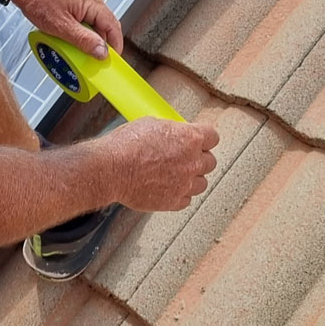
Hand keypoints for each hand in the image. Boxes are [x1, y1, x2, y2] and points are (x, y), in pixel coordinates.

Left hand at [7, 0, 122, 57]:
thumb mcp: (61, 26)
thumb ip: (84, 40)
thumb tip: (102, 51)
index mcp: (92, 1)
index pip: (113, 26)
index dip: (115, 45)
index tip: (113, 59)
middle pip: (104, 24)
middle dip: (100, 42)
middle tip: (92, 57)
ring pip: (93, 22)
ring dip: (88, 36)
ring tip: (76, 47)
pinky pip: (84, 17)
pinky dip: (80, 29)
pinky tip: (69, 35)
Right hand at [102, 118, 218, 211]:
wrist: (112, 169)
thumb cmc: (127, 145)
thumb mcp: (151, 124)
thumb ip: (171, 131)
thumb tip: (175, 134)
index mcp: (189, 139)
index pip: (213, 136)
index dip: (205, 137)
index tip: (200, 139)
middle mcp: (192, 162)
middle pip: (210, 161)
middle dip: (199, 158)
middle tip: (185, 156)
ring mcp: (185, 184)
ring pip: (202, 183)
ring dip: (192, 178)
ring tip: (175, 173)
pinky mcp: (174, 201)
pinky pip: (186, 199)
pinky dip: (180, 193)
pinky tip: (167, 186)